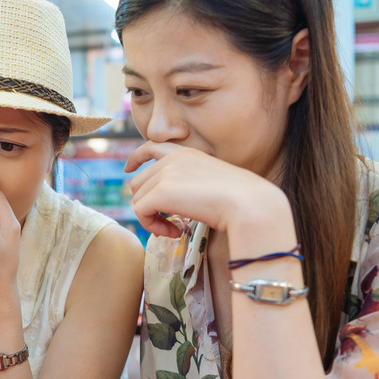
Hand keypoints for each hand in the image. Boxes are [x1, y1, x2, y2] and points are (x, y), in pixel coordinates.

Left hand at [126, 142, 277, 237]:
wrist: (248, 204)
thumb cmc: (240, 200)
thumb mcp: (212, 183)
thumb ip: (190, 184)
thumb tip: (173, 200)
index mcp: (186, 152)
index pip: (151, 147)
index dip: (136, 158)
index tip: (129, 168)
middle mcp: (172, 159)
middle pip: (139, 182)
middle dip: (148, 204)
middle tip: (168, 223)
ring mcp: (165, 174)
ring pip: (138, 198)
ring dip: (151, 218)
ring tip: (173, 229)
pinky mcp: (160, 192)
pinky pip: (140, 212)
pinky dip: (152, 226)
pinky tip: (173, 232)